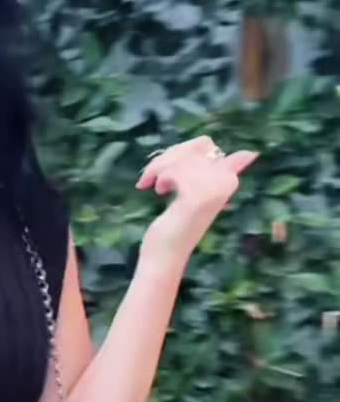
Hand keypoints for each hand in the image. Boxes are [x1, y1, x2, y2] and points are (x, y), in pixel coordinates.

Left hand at [136, 132, 258, 267]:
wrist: (165, 256)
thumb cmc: (175, 225)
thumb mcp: (191, 191)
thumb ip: (203, 169)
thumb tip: (247, 153)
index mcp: (229, 182)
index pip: (230, 153)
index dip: (206, 151)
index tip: (210, 163)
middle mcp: (228, 184)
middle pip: (201, 145)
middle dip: (172, 154)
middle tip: (155, 175)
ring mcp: (214, 191)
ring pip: (185, 156)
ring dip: (161, 166)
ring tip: (155, 184)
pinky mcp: (196, 198)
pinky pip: (176, 171)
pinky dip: (161, 177)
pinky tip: (159, 191)